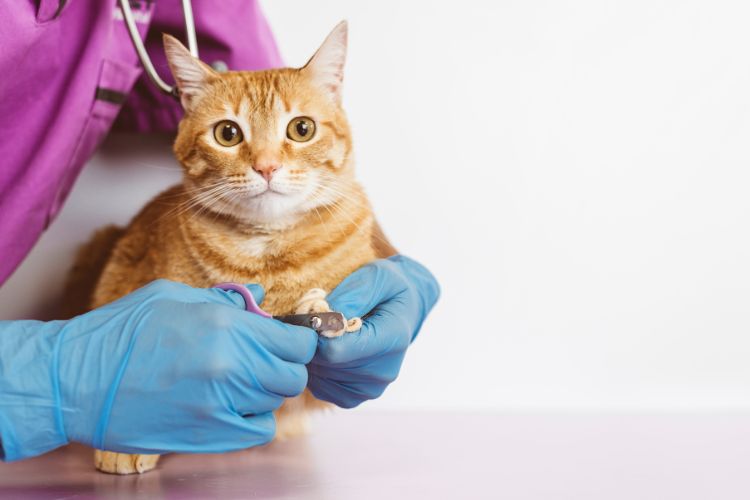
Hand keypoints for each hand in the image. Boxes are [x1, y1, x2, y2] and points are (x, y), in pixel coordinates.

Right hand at [0, 280, 316, 460]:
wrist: (75, 381)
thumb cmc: (119, 332)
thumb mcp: (172, 297)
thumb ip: (225, 298)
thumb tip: (260, 297)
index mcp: (225, 324)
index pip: (297, 341)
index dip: (298, 339)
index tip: (288, 339)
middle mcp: (230, 365)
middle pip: (294, 374)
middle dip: (285, 365)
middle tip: (262, 360)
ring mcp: (221, 404)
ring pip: (276, 401)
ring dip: (265, 390)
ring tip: (236, 380)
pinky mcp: (209, 436)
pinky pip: (259, 430)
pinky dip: (253, 418)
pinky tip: (231, 405)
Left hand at [307, 256, 439, 407]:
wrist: (405, 309)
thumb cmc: (389, 289)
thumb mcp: (377, 277)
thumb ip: (352, 295)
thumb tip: (323, 317)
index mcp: (391, 339)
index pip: (336, 350)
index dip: (316, 330)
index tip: (316, 311)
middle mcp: (384, 371)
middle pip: (324, 364)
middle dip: (312, 340)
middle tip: (318, 318)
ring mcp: (370, 389)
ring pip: (318, 376)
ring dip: (313, 353)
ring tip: (326, 332)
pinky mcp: (355, 398)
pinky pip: (319, 387)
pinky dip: (317, 367)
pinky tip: (328, 349)